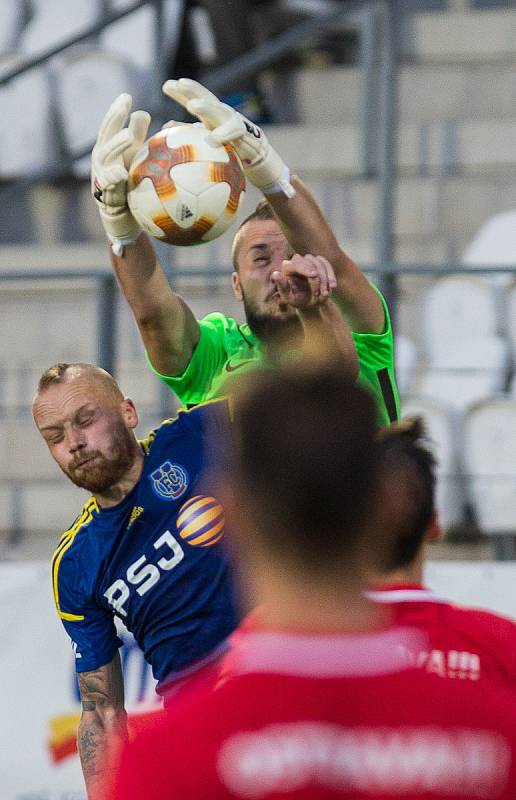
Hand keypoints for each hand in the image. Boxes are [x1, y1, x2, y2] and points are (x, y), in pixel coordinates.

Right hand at [91, 93, 149, 246]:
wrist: (121, 218)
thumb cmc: (128, 185)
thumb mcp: (134, 159)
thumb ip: (137, 137)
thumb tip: (144, 111)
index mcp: (107, 148)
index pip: (111, 125)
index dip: (117, 110)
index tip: (127, 96)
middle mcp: (101, 160)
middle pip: (105, 135)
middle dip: (114, 119)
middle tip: (125, 105)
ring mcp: (100, 177)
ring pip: (106, 158)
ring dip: (116, 145)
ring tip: (128, 136)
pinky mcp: (103, 195)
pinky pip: (107, 185)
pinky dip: (113, 178)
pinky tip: (121, 174)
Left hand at [162, 78, 293, 197]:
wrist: (255, 154)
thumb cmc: (226, 148)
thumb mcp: (204, 140)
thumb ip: (186, 132)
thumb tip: (165, 126)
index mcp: (210, 114)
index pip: (193, 98)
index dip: (181, 92)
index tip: (167, 85)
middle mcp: (221, 113)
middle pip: (207, 96)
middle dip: (193, 89)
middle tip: (179, 84)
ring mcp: (233, 120)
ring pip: (219, 110)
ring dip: (205, 106)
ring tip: (192, 106)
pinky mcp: (243, 131)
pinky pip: (234, 130)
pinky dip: (225, 133)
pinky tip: (216, 138)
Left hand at [271, 255, 336, 309]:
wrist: (309, 302)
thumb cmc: (297, 300)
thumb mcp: (289, 298)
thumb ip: (282, 287)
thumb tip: (275, 274)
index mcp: (287, 267)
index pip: (296, 262)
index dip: (305, 268)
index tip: (314, 275)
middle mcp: (297, 260)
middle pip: (310, 261)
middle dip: (318, 277)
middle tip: (322, 292)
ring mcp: (309, 260)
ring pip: (320, 263)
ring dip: (325, 279)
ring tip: (325, 294)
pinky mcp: (320, 262)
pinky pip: (327, 264)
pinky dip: (331, 275)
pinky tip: (333, 286)